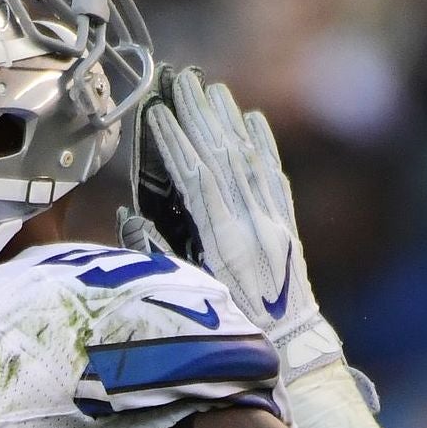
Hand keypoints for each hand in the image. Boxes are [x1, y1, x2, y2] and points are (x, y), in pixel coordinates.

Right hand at [132, 65, 342, 381]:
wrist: (292, 346)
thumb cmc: (233, 327)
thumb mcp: (192, 296)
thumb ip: (164, 256)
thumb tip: (134, 220)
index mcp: (226, 241)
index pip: (198, 179)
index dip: (177, 143)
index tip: (159, 113)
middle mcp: (254, 224)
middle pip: (224, 157)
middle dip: (200, 117)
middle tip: (182, 81)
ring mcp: (276, 221)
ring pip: (250, 159)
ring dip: (229, 121)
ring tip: (212, 89)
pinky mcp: (288, 224)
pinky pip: (274, 175)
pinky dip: (264, 144)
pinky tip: (254, 119)